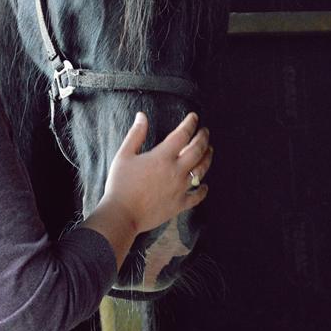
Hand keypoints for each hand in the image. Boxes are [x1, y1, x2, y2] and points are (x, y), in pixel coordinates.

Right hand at [101, 111, 212, 234]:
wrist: (122, 214)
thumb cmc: (120, 184)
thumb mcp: (124, 155)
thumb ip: (136, 134)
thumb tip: (142, 116)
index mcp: (162, 157)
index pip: (182, 135)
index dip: (190, 124)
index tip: (194, 117)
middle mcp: (176, 171)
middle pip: (197, 150)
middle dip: (203, 138)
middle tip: (205, 131)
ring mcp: (180, 189)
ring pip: (201, 170)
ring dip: (207, 158)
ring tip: (209, 150)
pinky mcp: (179, 204)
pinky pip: (197, 196)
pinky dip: (203, 190)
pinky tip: (204, 186)